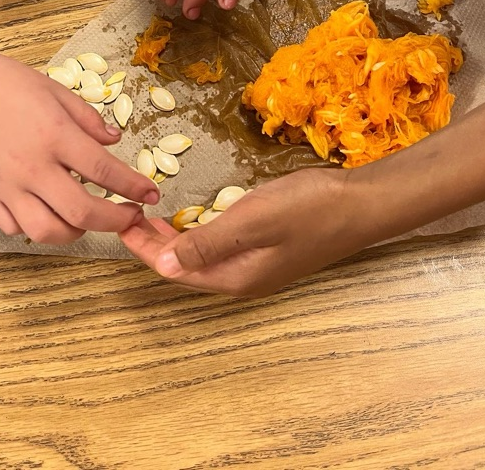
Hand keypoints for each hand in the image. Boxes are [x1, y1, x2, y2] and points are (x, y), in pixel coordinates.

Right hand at [0, 42, 159, 243]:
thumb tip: (114, 140)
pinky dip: (37, 228)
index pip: (104, 171)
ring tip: (88, 218)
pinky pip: (16, 228)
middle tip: (130, 216)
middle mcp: (32, 167)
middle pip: (82, 211)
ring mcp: (7, 186)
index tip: (151, 195)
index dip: (133, 187)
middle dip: (115, 220)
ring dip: (76, 231)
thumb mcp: (53, 88)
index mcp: (53, 135)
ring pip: (48, 231)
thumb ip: (87, 118)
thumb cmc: (2, 81)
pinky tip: (49, 213)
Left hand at [120, 167, 363, 297]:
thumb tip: (161, 263)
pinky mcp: (270, 249)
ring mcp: (259, 266)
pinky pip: (222, 248)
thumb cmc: (309, 208)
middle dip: (153, 245)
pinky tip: (196, 217)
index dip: (143, 248)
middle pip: (185, 267)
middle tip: (128, 213)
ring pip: (203, 258)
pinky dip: (199, 233)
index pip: (173, 269)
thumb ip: (207, 242)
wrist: (364, 204)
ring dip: (175, 239)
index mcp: (235, 277)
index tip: (119, 220)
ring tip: (151, 216)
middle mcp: (243, 279)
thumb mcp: (253, 220)